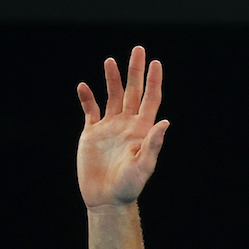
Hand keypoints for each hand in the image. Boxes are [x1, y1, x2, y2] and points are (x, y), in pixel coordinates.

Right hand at [77, 46, 168, 207]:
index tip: (156, 62)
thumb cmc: (130, 185)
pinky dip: (87, 98)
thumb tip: (165, 122)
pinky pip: (90, 111)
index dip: (153, 81)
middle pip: (133, 92)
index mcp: (142, 129)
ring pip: (112, 97)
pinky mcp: (92, 134)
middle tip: (138, 50)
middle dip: (135, 71)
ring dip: (111, 79)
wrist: (106, 198)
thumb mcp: (144, 165)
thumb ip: (153, 143)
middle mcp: (127, 124)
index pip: (150, 99)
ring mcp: (110, 127)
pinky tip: (84, 86)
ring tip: (110, 61)